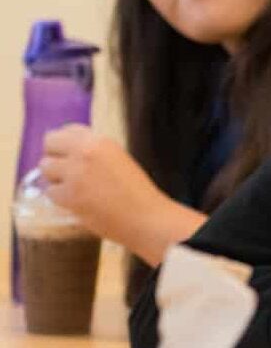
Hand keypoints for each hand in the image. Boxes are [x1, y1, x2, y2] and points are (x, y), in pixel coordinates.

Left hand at [39, 125, 204, 262]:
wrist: (146, 217)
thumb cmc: (137, 192)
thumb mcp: (118, 159)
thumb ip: (94, 152)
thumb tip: (66, 152)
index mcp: (100, 141)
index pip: (67, 130)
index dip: (66, 143)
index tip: (69, 154)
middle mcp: (85, 152)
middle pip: (50, 143)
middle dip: (55, 157)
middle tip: (66, 172)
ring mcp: (75, 172)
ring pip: (45, 168)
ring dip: (56, 178)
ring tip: (76, 189)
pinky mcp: (69, 195)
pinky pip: (50, 192)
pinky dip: (60, 198)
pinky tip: (78, 202)